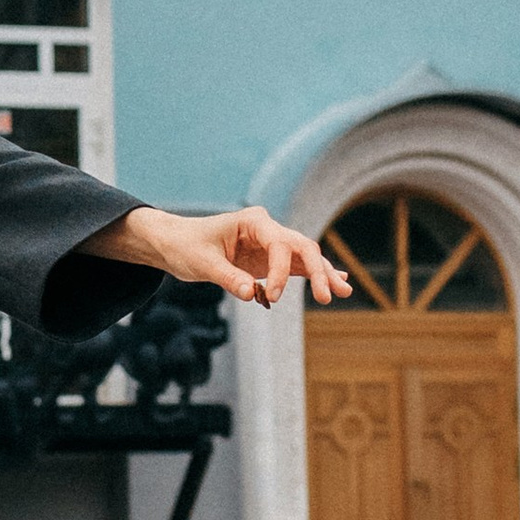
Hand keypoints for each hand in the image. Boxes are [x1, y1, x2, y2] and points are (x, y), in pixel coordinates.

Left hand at [108, 204, 349, 308]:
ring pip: (305, 257)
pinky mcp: (269, 259)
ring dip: (323, 274)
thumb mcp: (201, 263)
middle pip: (302, 247)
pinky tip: (339, 282)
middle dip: (318, 271)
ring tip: (344, 293)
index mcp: (253, 221)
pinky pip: (297, 266)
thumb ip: (227, 277)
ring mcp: (271, 243)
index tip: (271, 298)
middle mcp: (267, 229)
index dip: (280, 272)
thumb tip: (251, 295)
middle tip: (328, 297)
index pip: (280, 245)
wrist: (175, 243)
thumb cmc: (185, 246)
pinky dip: (315, 275)